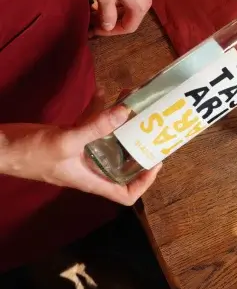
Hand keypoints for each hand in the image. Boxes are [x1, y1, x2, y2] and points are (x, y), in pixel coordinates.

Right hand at [0, 105, 159, 204]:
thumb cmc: (29, 152)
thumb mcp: (67, 140)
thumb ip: (96, 127)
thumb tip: (126, 111)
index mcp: (91, 180)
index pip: (126, 195)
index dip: (144, 183)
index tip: (155, 161)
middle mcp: (89, 170)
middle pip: (123, 165)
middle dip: (137, 145)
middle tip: (151, 126)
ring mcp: (79, 155)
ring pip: (109, 142)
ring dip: (121, 123)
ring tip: (133, 101)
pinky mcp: (69, 140)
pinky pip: (91, 127)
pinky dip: (99, 112)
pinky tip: (106, 94)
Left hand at [89, 0, 155, 35]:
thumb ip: (107, 16)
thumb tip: (108, 27)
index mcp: (141, 5)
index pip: (128, 27)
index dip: (111, 31)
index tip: (95, 29)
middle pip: (131, 15)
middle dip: (112, 18)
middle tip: (93, 17)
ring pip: (131, 2)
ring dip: (115, 6)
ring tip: (98, 4)